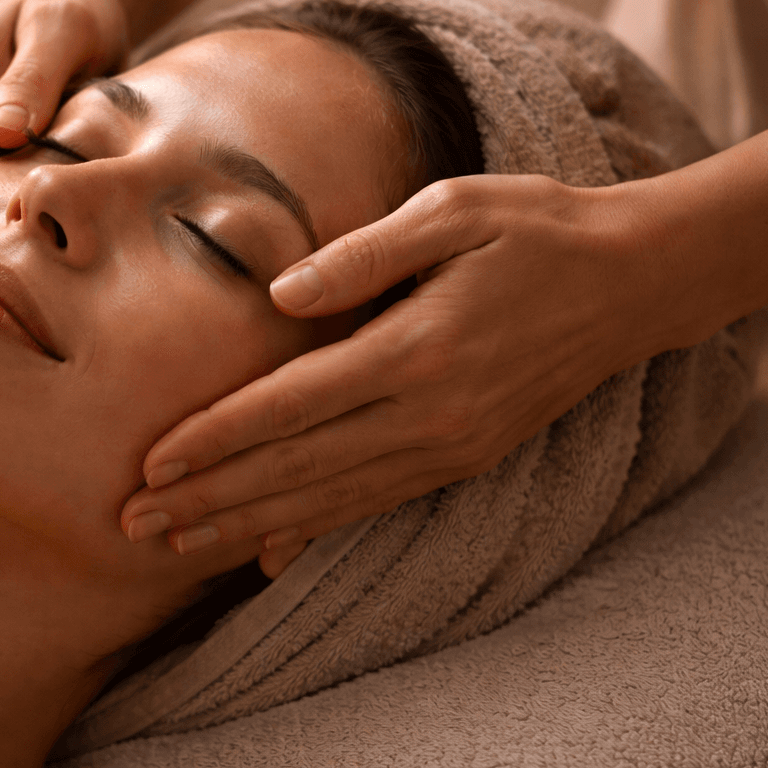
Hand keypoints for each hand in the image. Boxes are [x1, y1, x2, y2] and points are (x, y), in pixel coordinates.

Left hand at [119, 173, 676, 567]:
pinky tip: (268, 558)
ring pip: (328, 501)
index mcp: (417, 349)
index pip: (292, 405)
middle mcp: (431, 416)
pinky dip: (315, 534)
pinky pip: (373, 506)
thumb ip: (361, 256)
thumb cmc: (536, 229)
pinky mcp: (464, 459)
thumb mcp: (452, 210)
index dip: (217, 438)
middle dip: (210, 498)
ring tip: (177, 546)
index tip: (152, 462)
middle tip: (133, 524)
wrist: (635, 283)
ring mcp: (450, 447)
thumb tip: (280, 296)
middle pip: (297, 469)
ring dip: (247, 527)